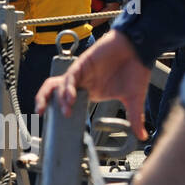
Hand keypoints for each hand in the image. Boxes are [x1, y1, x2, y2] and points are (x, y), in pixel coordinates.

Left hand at [34, 30, 150, 139]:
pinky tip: (70, 99)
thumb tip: (143, 137)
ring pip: (58, 84)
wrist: (141, 48)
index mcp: (89, 91)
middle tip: (42, 117)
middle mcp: (82, 83)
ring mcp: (81, 73)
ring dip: (54, 97)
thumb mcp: (134, 99)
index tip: (57, 127)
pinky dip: (68, 88)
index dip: (59, 112)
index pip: (66, 102)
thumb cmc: (135, 69)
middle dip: (44, 102)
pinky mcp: (83, 63)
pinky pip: (70, 76)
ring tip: (62, 111)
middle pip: (53, 91)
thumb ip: (135, 118)